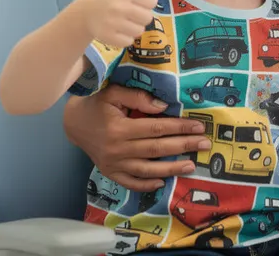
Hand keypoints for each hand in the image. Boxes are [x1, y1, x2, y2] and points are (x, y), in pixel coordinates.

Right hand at [62, 85, 210, 190]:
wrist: (73, 122)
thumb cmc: (96, 104)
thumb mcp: (114, 92)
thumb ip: (138, 98)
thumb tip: (164, 107)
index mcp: (120, 128)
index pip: (157, 128)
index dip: (179, 127)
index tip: (198, 126)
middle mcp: (118, 149)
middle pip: (157, 149)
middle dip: (183, 146)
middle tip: (205, 144)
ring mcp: (113, 164)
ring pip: (147, 170)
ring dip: (171, 168)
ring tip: (191, 165)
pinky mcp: (110, 172)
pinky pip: (130, 183)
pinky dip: (146, 184)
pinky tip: (163, 182)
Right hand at [74, 0, 157, 48]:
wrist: (86, 14)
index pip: (153, 0)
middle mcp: (118, 7)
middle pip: (148, 17)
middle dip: (139, 14)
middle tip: (126, 9)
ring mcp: (113, 24)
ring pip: (139, 30)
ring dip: (133, 26)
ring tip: (121, 19)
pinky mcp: (109, 39)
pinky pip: (129, 41)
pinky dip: (124, 37)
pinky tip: (115, 29)